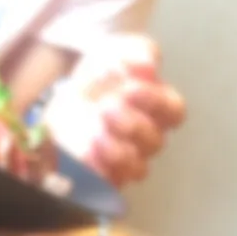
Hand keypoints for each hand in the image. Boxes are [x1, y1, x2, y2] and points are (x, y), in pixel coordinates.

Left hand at [46, 34, 185, 187]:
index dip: (157, 103)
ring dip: (116, 150)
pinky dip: (99, 169)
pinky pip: (111, 183)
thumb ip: (137, 52)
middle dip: (131, 124)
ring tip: (94, 132)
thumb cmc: (99, 77)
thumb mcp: (115, 52)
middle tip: (105, 108)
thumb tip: (150, 66)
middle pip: (154, 142)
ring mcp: (128, 160)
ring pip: (138, 168)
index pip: (174, 113)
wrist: (62, 99)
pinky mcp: (105, 176)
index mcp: (158, 108)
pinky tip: (85, 151)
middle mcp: (147, 138)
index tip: (132, 89)